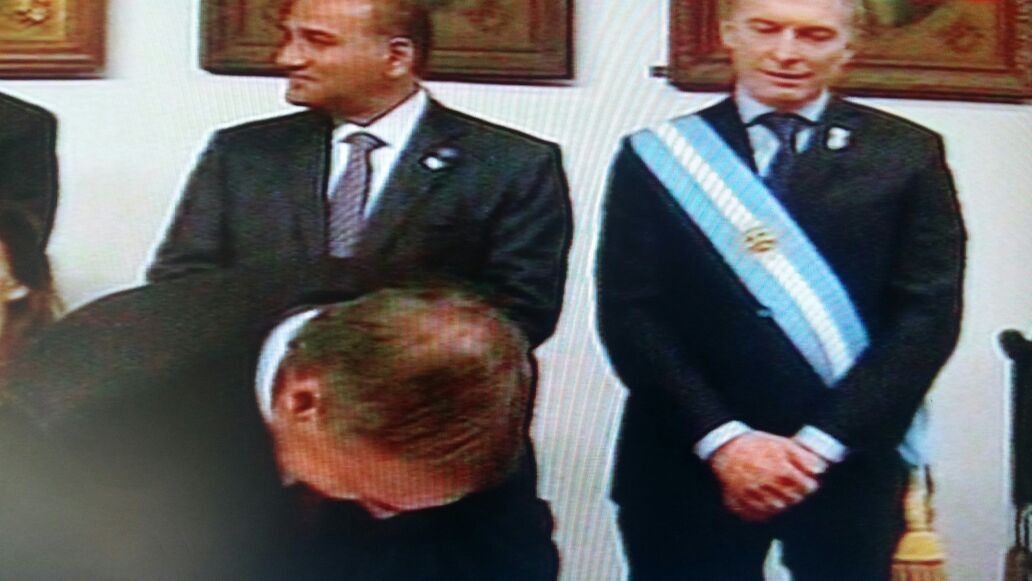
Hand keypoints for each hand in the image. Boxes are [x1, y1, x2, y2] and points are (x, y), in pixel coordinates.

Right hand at [709, 431, 826, 521]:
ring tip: (782, 494)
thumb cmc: (755, 444)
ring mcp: (752, 494)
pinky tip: (768, 502)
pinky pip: (758, 514)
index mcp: (779, 469)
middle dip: (797, 494)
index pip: (805, 486)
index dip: (810, 485)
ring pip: (777, 509)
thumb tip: (820, 470)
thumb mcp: (781, 443)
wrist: (725, 447)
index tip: (808, 483)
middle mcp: (766, 484)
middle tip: (795, 488)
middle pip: (793, 499)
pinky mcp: (740, 501)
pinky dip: (766, 512)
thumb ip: (803, 456)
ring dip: (783, 503)